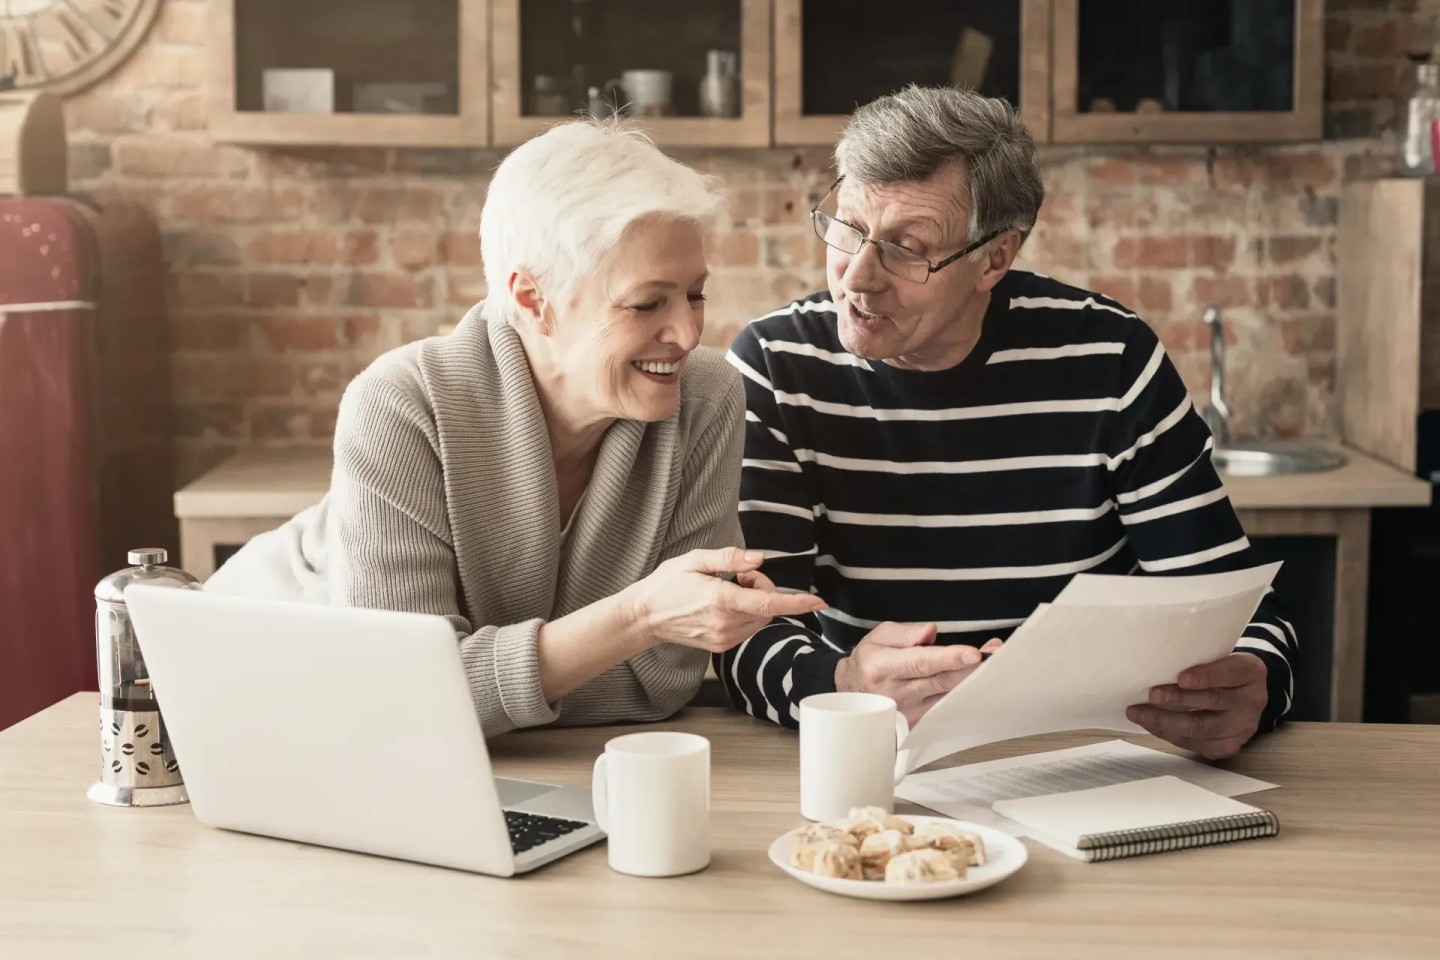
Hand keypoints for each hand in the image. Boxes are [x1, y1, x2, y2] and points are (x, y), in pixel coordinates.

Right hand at [629, 548, 826, 653]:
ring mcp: (723, 639)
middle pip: (768, 608)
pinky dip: (746, 614)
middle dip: (762, 588)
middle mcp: (725, 624)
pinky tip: (724, 604)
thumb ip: (729, 558)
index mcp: (721, 601)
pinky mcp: (721, 646)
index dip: (797, 603)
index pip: (768, 604)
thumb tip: (759, 558)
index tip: (819, 602)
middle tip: (738, 575)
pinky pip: (748, 628)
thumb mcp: (694, 560)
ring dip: (755, 602)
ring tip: (728, 589)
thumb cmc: (668, 584)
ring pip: (760, 619)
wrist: (646, 617)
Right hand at [835, 622, 1001, 725]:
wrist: (854, 694)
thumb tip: (930, 632)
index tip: (973, 653)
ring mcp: (909, 712)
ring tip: (995, 663)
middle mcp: (896, 693)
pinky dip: (966, 695)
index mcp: (883, 667)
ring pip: (948, 697)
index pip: (921, 662)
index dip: (949, 658)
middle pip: (941, 681)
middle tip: (996, 655)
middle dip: (971, 668)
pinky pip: (947, 709)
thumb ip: (906, 633)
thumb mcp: (879, 637)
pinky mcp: (918, 723)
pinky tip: (980, 682)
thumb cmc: (869, 662)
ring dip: (974, 680)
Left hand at [1126, 653, 1267, 759]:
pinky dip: (1170, 735)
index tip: (1181, 678)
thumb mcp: (1218, 657)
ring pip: (1203, 728)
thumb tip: (1155, 665)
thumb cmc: (1219, 670)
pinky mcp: (1230, 745)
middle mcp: (1253, 700)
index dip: (1205, 676)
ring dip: (1166, 721)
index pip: (1230, 673)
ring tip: (1139, 713)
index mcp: (1251, 672)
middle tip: (1152, 695)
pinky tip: (1151, 726)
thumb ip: (1197, 660)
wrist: (1243, 694)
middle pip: (1213, 701)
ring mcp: (1245, 727)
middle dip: (1178, 699)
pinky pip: (1198, 745)